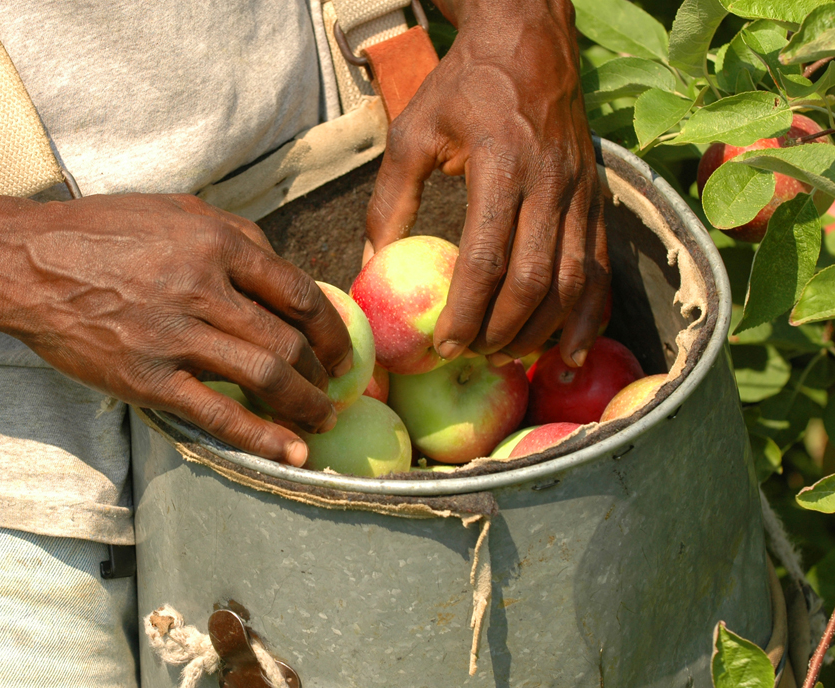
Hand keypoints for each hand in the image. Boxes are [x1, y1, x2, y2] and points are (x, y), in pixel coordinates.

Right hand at [0, 193, 353, 465]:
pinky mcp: (148, 379)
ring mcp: (175, 337)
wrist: (25, 264)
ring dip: (305, 405)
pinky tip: (290, 451)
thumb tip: (280, 271)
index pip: (298, 291)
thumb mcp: (174, 210)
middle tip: (335, 387)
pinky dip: (261, 437)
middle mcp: (203, 288)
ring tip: (321, 419)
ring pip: (265, 377)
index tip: (343, 348)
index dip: (331, 327)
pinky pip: (218, 414)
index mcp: (216, 243)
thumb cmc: (99, 232)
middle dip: (324, 371)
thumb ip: (233, 234)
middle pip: (288, 339)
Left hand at [364, 0, 609, 366]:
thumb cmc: (463, 88)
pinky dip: (589, 317)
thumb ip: (391, 200)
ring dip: (542, 331)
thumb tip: (370, 267)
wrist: (530, 42)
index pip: (487, 257)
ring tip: (507, 359)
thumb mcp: (413, 132)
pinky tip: (571, 352)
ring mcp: (582, 194)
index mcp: (501, 165)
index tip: (444, 345)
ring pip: (573, 282)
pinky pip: (601, 270)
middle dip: (501, 331)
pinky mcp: (598, 201)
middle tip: (470, 356)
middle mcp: (550, 183)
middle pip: (534, 281)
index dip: (467, 310)